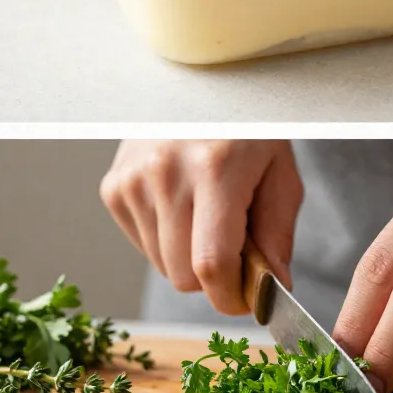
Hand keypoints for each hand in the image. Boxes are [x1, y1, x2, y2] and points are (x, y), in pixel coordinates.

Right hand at [100, 140, 302, 314]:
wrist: (196, 92)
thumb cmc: (245, 132)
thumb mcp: (279, 172)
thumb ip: (278, 233)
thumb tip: (274, 286)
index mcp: (215, 169)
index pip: (212, 264)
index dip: (232, 297)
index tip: (248, 299)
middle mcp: (166, 174)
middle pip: (184, 276)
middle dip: (215, 278)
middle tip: (235, 248)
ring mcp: (132, 181)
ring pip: (163, 267)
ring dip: (189, 259)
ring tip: (206, 217)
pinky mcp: (113, 188)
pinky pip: (144, 248)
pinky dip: (167, 242)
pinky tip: (182, 208)